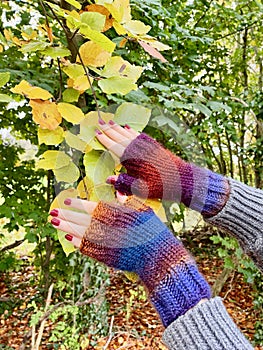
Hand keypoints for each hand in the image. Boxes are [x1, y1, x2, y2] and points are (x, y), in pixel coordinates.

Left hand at [50, 195, 210, 326]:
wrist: (158, 257)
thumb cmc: (152, 230)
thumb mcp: (143, 210)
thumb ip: (127, 200)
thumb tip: (117, 190)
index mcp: (114, 214)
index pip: (90, 207)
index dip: (76, 204)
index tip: (66, 201)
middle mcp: (104, 227)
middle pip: (79, 220)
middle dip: (65, 216)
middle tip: (52, 213)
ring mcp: (103, 243)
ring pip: (78, 233)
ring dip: (65, 228)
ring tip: (54, 223)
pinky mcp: (104, 256)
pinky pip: (86, 249)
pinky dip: (76, 243)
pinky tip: (69, 239)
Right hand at [96, 121, 229, 216]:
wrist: (182, 179)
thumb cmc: (159, 187)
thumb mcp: (139, 189)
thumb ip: (122, 183)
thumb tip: (108, 179)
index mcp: (130, 157)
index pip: (113, 145)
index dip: (104, 139)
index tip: (96, 132)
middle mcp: (137, 147)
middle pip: (119, 136)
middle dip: (109, 129)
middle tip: (100, 122)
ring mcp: (146, 144)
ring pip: (129, 133)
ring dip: (119, 128)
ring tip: (111, 122)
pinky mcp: (154, 145)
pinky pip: (139, 135)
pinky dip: (132, 131)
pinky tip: (129, 128)